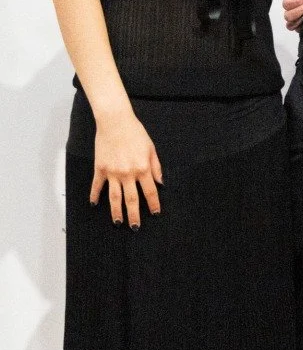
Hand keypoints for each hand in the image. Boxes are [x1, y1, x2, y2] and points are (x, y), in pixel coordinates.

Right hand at [90, 112, 161, 226]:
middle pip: (132, 200)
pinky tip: (94, 204)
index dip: (153, 205)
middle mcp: (128, 173)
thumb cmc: (135, 132)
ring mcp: (113, 172)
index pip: (150, 192)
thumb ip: (156, 167)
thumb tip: (160, 183)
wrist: (115, 121)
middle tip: (135, 227)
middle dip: (134, 216)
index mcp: (143, 168)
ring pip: (115, 198)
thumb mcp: (151, 148)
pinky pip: (97, 186)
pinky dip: (95, 196)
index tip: (155, 214)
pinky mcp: (100, 169)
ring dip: (116, 212)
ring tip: (118, 222)